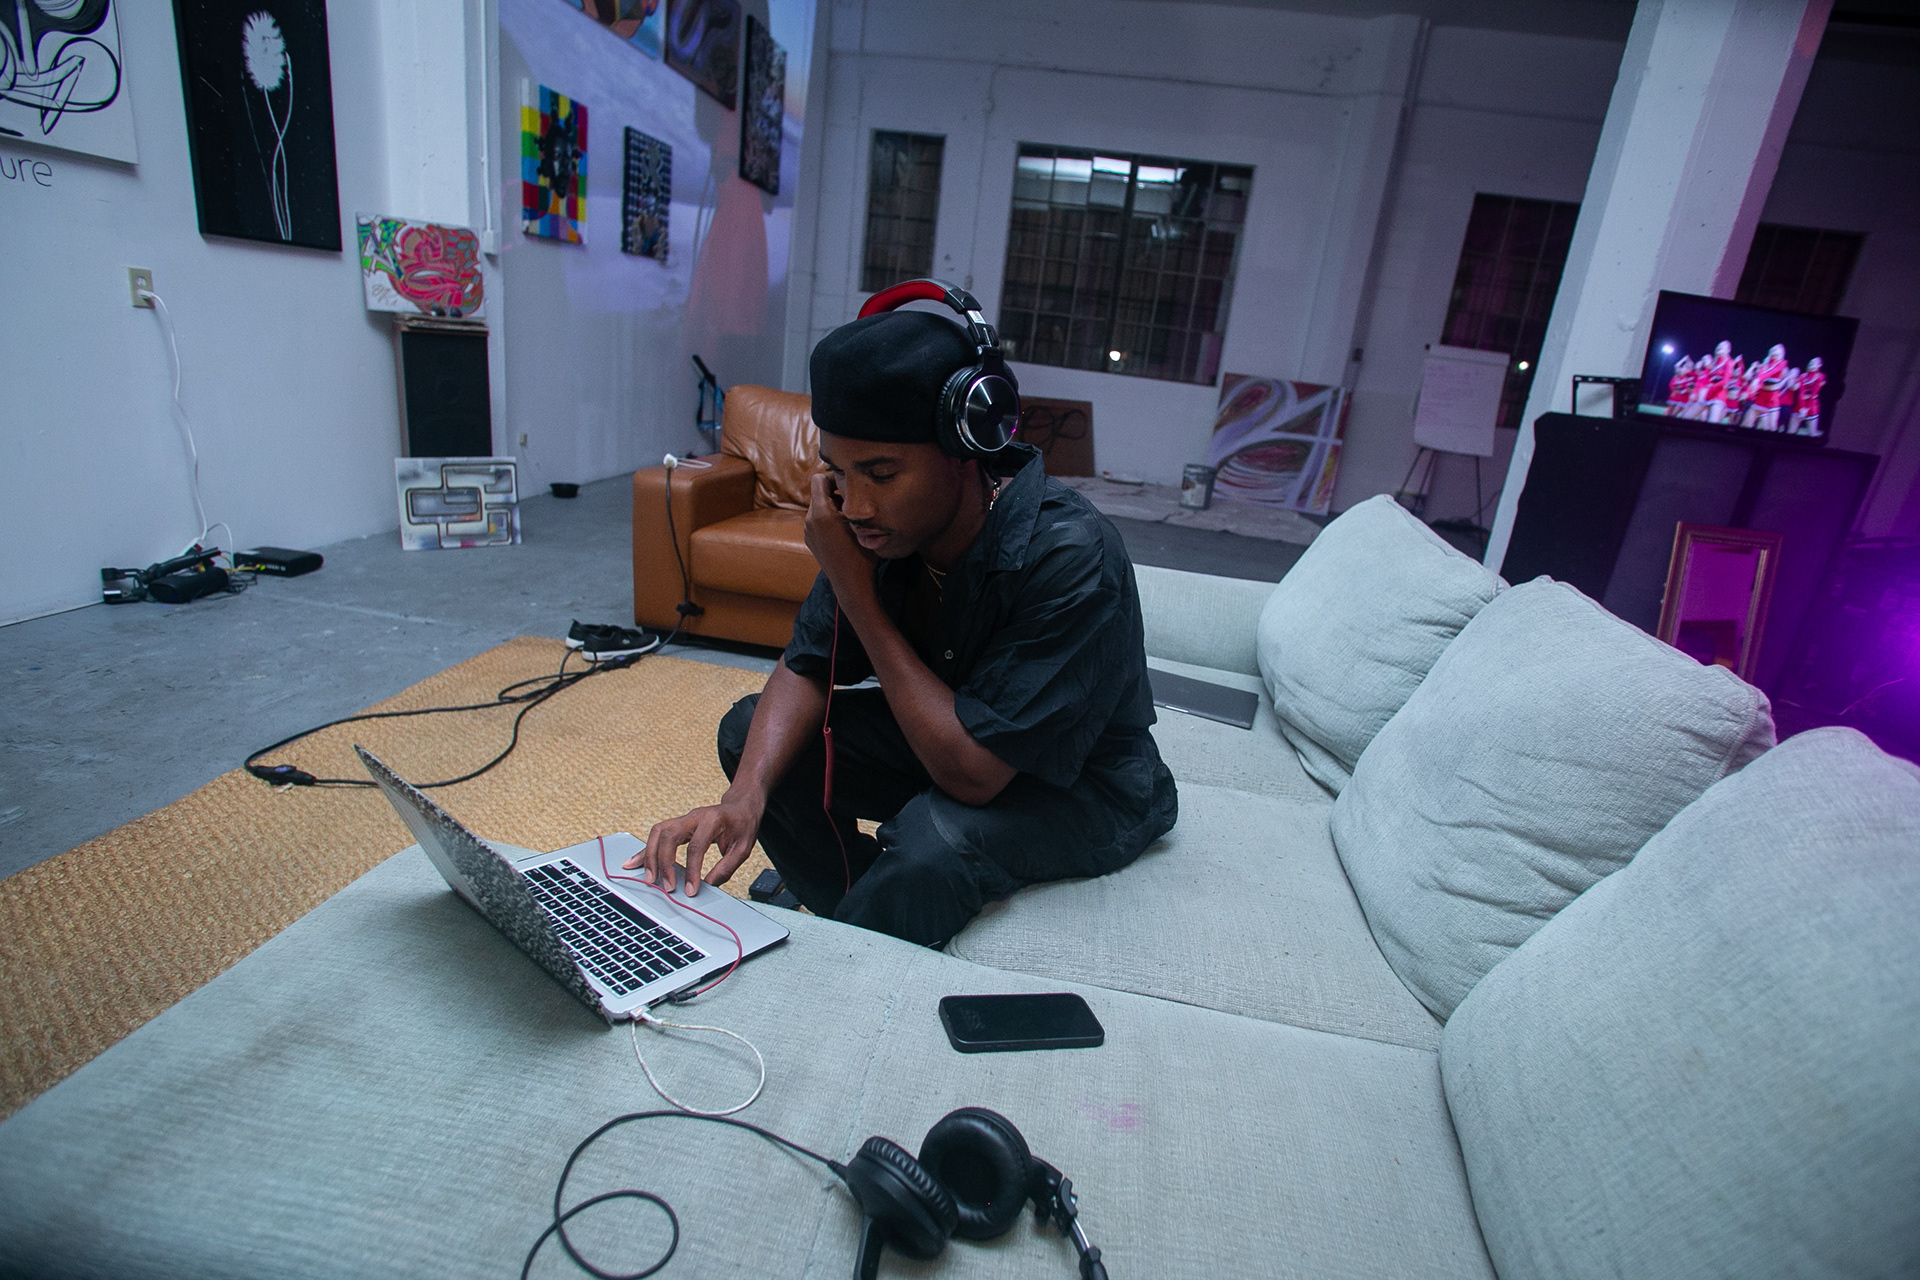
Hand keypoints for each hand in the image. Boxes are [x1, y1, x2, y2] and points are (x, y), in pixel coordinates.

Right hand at [624, 794, 764, 896]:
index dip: (692, 870)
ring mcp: (683, 819)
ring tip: (649, 879)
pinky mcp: (677, 824)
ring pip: (658, 833)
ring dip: (650, 856)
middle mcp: (694, 816)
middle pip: (669, 836)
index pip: (696, 847)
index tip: (691, 889)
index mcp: (712, 820)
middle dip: (664, 863)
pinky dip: (645, 850)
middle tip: (667, 887)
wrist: (740, 806)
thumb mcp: (744, 847)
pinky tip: (634, 862)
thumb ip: (727, 866)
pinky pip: (656, 835)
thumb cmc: (742, 825)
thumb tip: (709, 885)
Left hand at [804, 472, 878, 601]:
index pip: (819, 479)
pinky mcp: (810, 540)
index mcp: (820, 513)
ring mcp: (808, 531)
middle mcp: (809, 520)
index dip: (834, 478)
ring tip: (851, 516)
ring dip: (833, 505)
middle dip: (835, 492)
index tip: (850, 487)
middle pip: (818, 492)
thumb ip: (853, 502)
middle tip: (855, 500)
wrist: (852, 585)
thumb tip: (853, 485)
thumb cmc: (862, 554)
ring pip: (819, 505)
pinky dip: (829, 518)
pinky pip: (818, 519)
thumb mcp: (862, 522)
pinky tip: (844, 529)